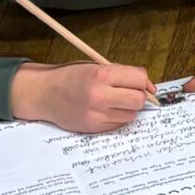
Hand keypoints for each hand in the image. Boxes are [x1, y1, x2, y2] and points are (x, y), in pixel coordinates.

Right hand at [8, 61, 151, 134]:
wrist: (44, 94)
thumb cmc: (71, 77)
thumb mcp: (95, 67)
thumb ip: (123, 74)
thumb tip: (150, 88)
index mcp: (101, 74)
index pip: (139, 78)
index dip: (142, 81)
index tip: (140, 82)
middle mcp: (99, 95)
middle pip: (138, 100)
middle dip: (138, 96)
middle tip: (128, 92)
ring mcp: (96, 114)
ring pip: (131, 115)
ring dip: (127, 108)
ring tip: (113, 101)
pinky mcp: (94, 127)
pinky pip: (118, 124)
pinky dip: (117, 118)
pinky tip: (105, 110)